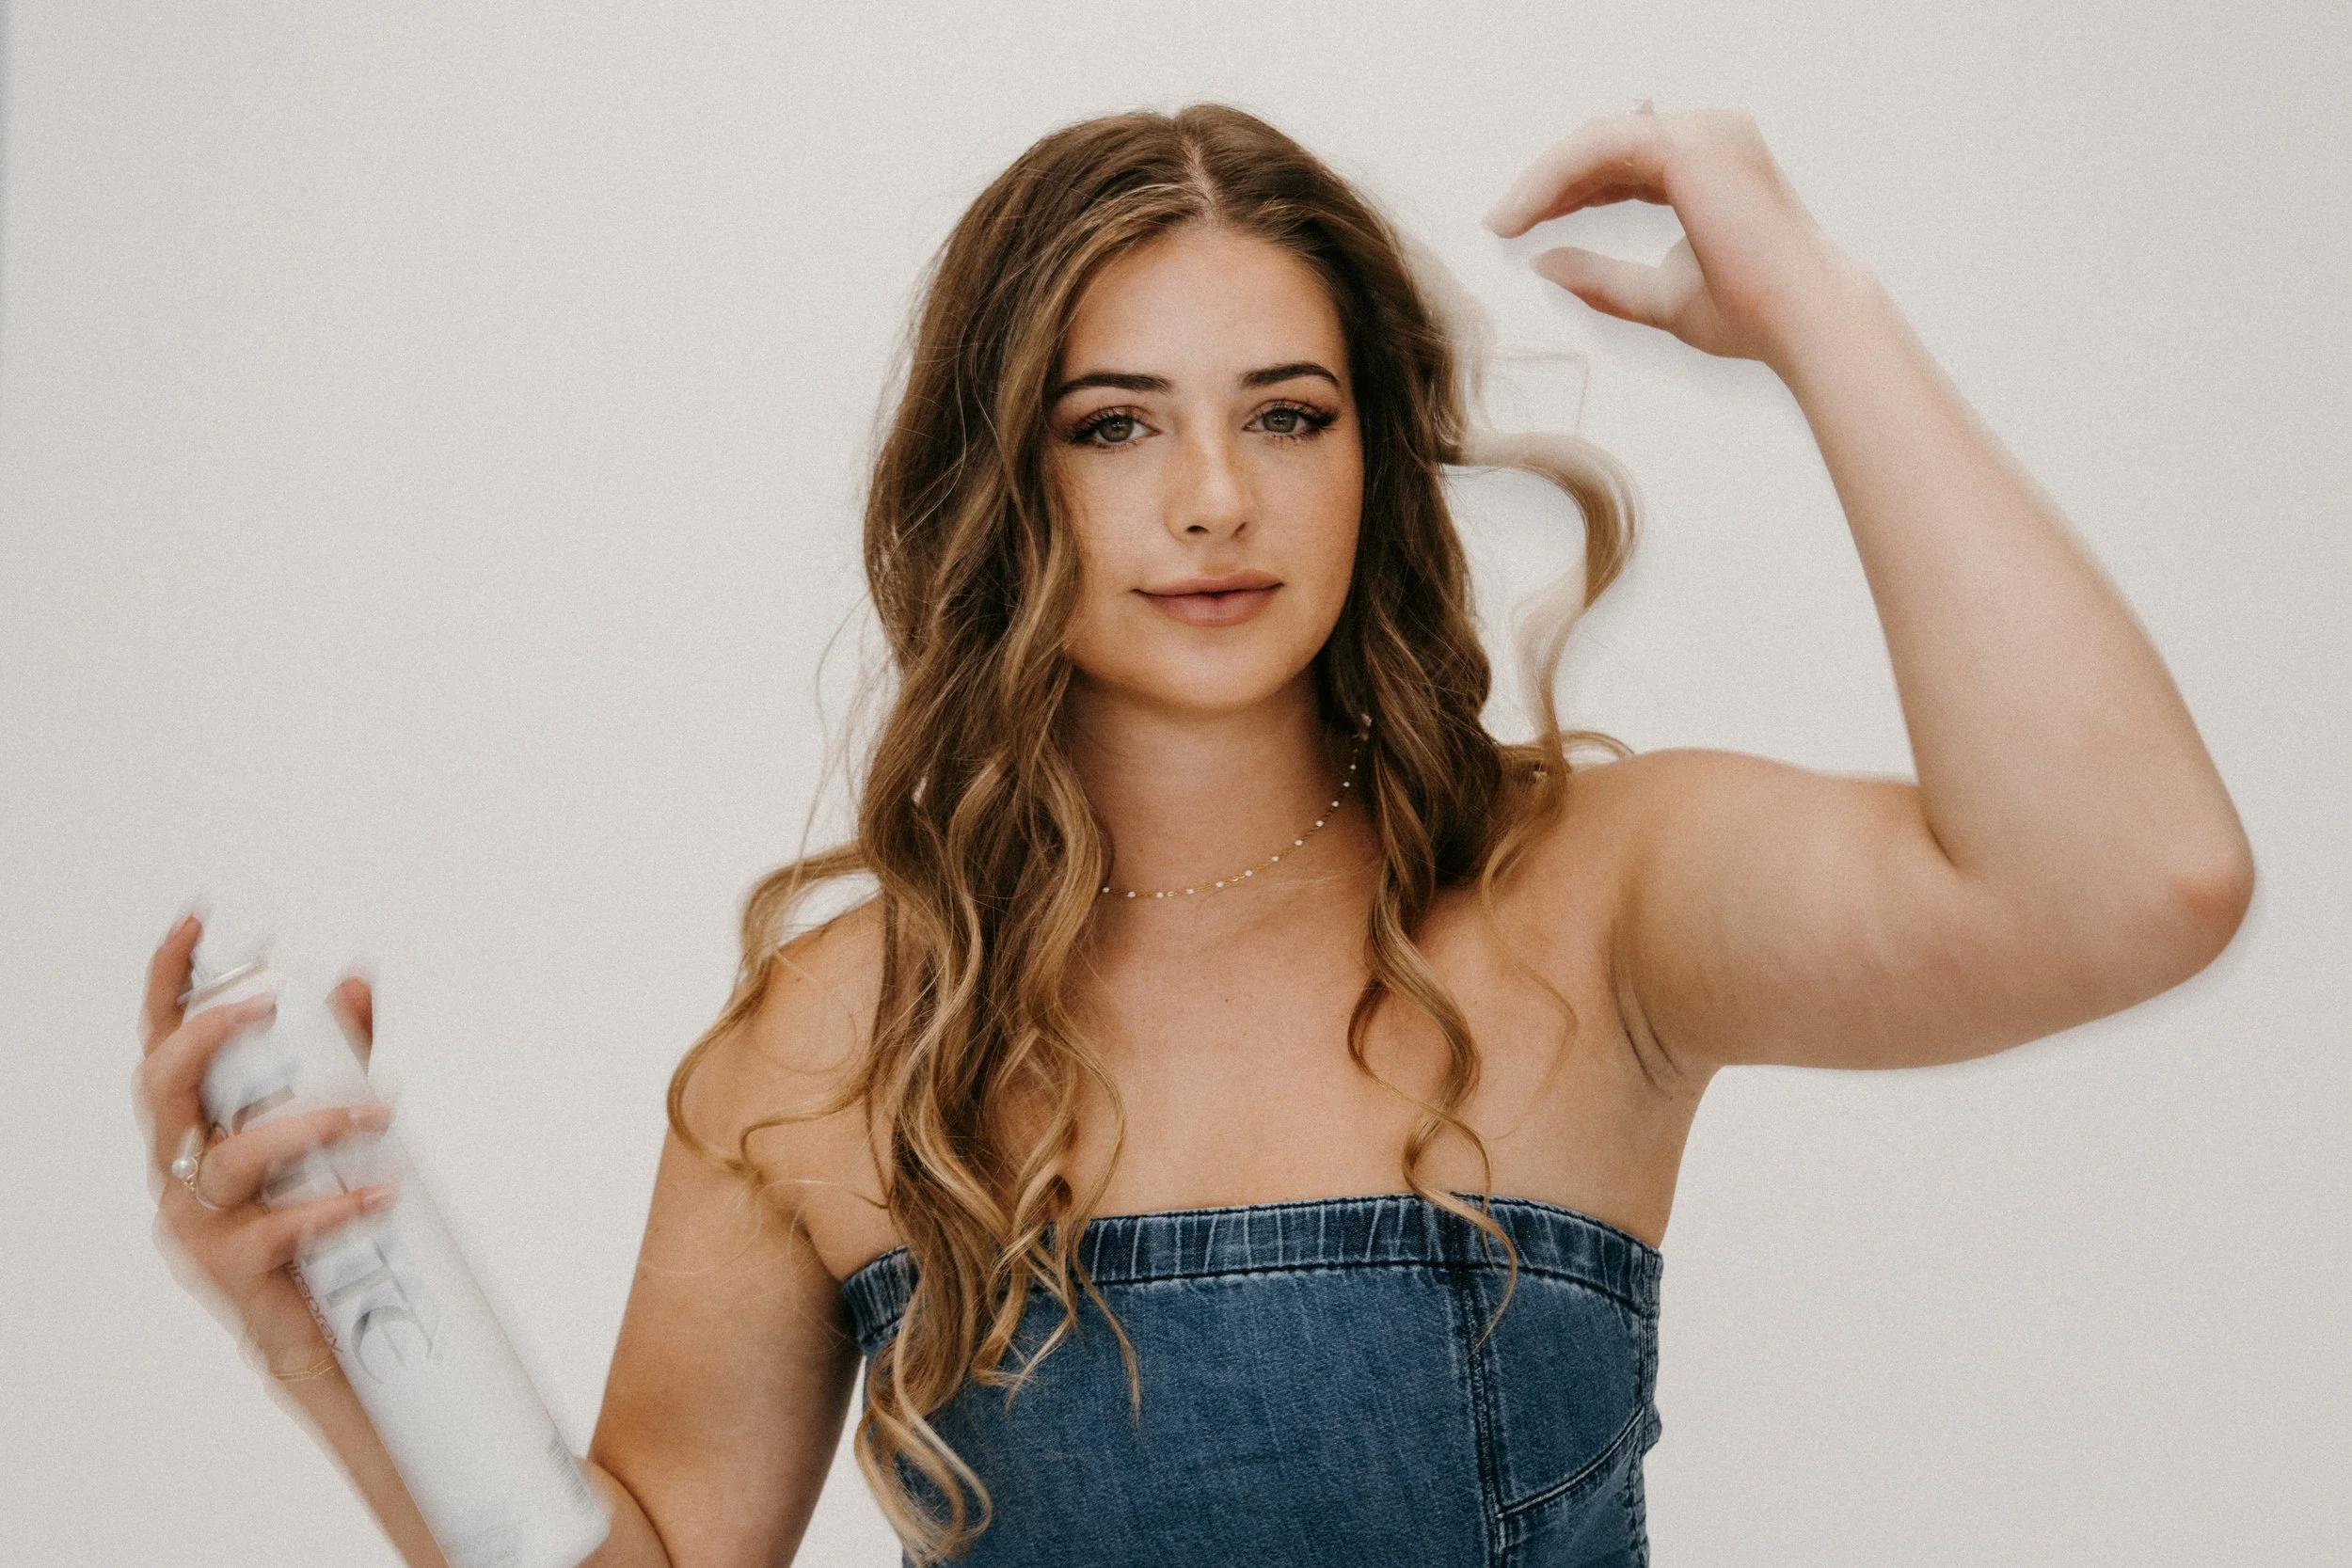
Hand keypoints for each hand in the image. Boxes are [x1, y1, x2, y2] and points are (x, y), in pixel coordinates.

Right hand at [136, 914, 396, 1366]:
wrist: (328, 1331)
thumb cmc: (318, 1221)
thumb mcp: (332, 1126)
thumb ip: (341, 1056)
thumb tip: (356, 980)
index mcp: (196, 1126)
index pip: (164, 1043)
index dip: (169, 983)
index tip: (193, 921)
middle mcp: (179, 1167)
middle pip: (163, 1087)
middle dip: (208, 1035)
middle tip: (267, 1004)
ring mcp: (196, 1220)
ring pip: (231, 1154)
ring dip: (310, 1123)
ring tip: (378, 1111)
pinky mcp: (230, 1269)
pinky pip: (274, 1227)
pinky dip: (334, 1204)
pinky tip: (380, 1192)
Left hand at [1485, 105, 1866, 369]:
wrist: (1799, 321)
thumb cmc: (1748, 314)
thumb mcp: (1657, 296)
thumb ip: (1602, 278)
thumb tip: (1542, 264)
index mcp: (1711, 167)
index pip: (1624, 163)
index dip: (1569, 190)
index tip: (1522, 224)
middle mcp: (1710, 137)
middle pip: (1605, 144)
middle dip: (1549, 182)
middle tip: (1502, 221)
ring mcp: (1702, 132)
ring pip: (1595, 139)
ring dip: (1543, 179)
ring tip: (1504, 221)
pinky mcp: (1685, 144)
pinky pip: (1597, 146)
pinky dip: (1553, 177)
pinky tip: (1522, 215)